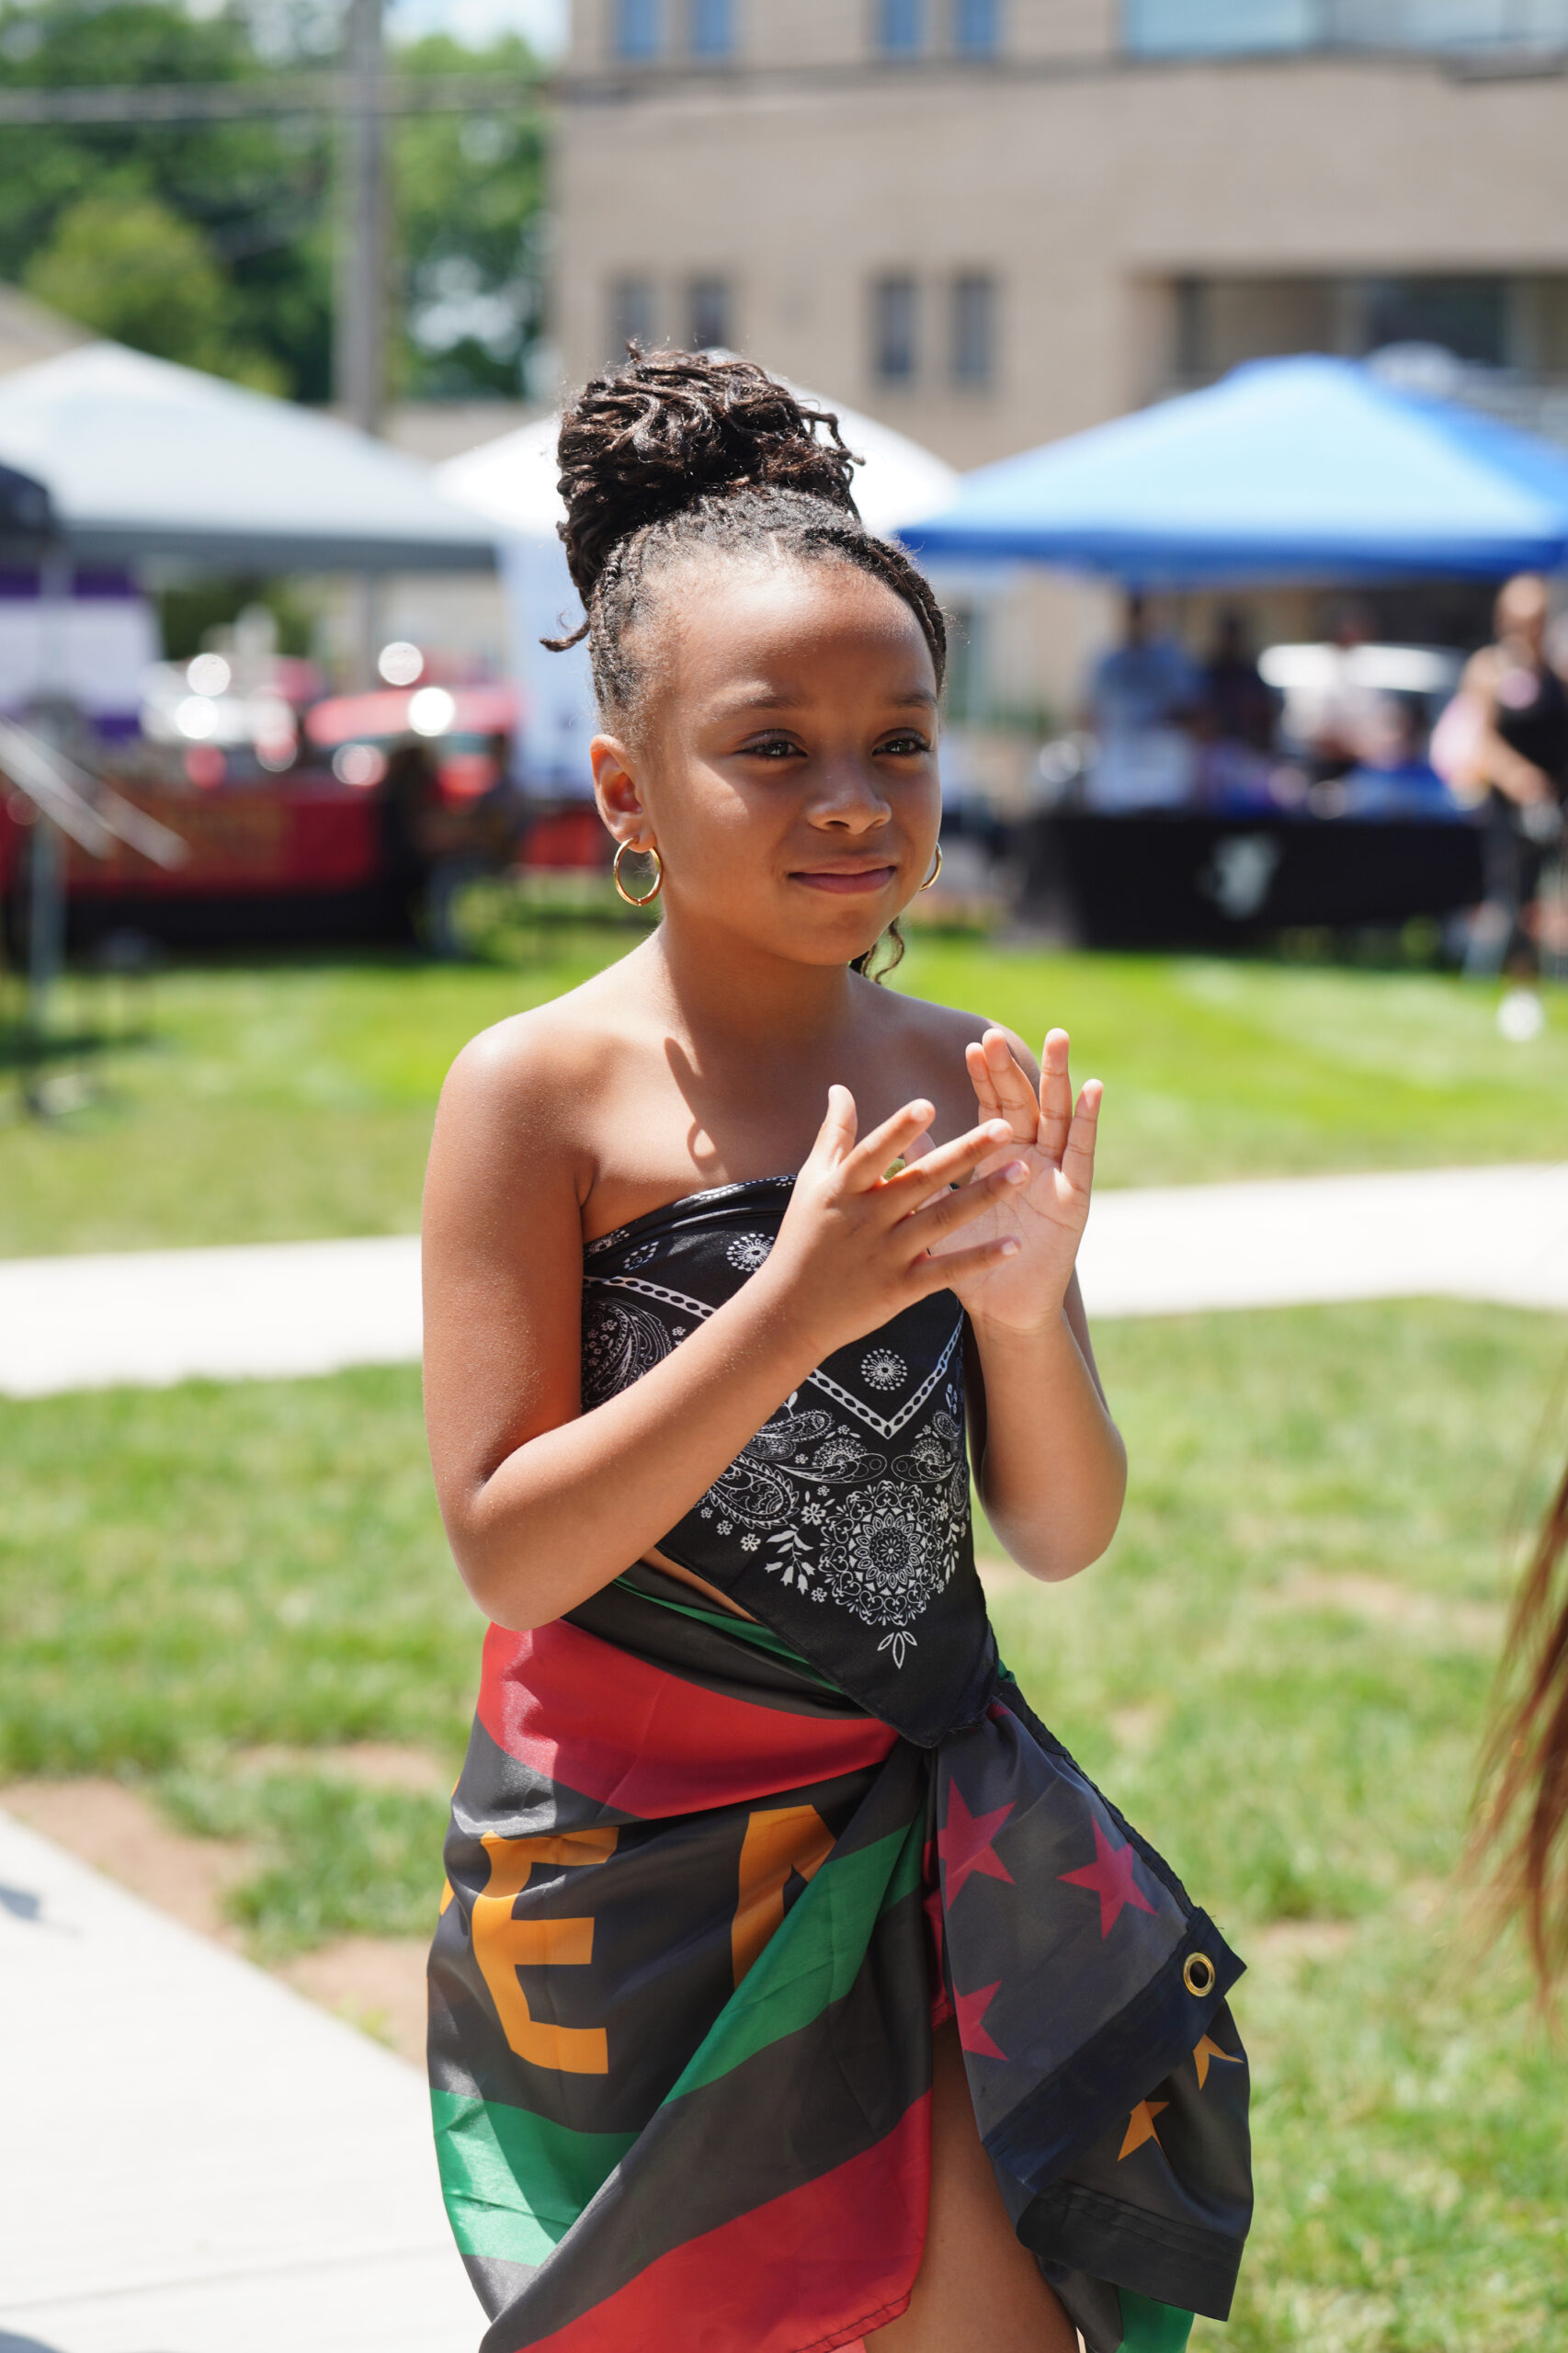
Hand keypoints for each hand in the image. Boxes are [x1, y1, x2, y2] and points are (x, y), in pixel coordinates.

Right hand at [755, 1088, 1029, 1363]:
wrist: (791, 1312)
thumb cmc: (803, 1239)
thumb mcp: (812, 1184)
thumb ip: (834, 1135)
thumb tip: (841, 1088)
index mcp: (844, 1189)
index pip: (874, 1153)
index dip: (899, 1130)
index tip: (928, 1104)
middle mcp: (867, 1219)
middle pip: (922, 1180)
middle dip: (966, 1152)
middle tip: (1006, 1126)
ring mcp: (886, 1254)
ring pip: (942, 1220)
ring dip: (985, 1196)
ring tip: (1023, 1172)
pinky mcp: (900, 1288)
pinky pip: (946, 1271)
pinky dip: (979, 1259)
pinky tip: (1014, 1245)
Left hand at [928, 1027, 1100, 1334]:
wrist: (998, 1307)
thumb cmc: (968, 1259)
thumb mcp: (942, 1209)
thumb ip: (928, 1169)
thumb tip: (905, 1131)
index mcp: (998, 1157)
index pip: (992, 1105)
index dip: (985, 1076)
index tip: (973, 1046)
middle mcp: (1030, 1156)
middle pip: (1024, 1101)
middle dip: (1013, 1068)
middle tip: (1000, 1035)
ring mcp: (1056, 1173)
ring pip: (1059, 1115)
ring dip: (1059, 1078)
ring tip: (1058, 1039)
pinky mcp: (1075, 1196)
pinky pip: (1084, 1153)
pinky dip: (1089, 1121)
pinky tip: (1093, 1090)